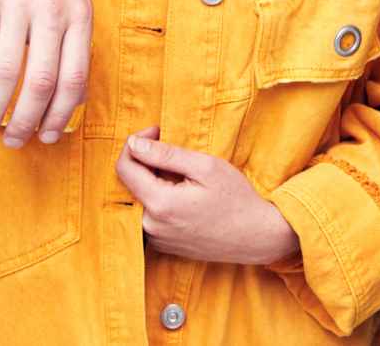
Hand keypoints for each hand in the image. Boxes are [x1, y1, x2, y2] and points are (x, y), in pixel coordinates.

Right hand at [0, 0, 92, 148]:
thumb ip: (75, 35)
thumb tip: (72, 90)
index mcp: (81, 13)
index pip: (75, 78)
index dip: (62, 115)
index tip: (50, 137)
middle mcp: (52, 12)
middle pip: (41, 84)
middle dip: (27, 122)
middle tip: (15, 141)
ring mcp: (18, 4)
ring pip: (7, 73)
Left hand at [115, 129, 298, 264]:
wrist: (255, 236)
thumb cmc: (236, 198)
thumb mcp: (205, 166)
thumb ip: (166, 154)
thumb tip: (134, 144)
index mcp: (159, 204)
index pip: (124, 168)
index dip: (136, 143)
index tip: (157, 132)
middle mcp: (150, 225)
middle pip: (129, 184)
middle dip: (146, 161)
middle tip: (174, 151)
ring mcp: (156, 238)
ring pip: (139, 200)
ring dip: (152, 181)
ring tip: (182, 175)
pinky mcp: (163, 245)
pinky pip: (149, 215)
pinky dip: (159, 199)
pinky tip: (184, 195)